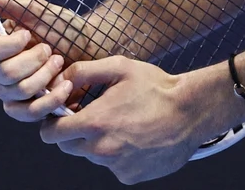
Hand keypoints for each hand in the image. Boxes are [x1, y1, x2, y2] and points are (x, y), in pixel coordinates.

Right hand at [0, 0, 111, 119]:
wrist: (93, 48)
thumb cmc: (64, 27)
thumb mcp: (39, 12)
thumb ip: (7, 5)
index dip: (8, 46)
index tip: (28, 34)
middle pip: (2, 74)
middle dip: (34, 60)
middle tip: (51, 50)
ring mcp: (10, 93)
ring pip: (17, 93)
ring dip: (44, 76)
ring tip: (60, 63)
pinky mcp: (27, 109)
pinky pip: (28, 113)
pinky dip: (50, 99)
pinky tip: (65, 84)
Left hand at [38, 57, 237, 184]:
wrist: (194, 111)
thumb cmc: (158, 88)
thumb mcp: (122, 67)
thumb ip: (85, 71)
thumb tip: (60, 80)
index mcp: (94, 123)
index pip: (50, 134)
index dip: (52, 124)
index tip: (64, 116)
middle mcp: (100, 149)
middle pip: (69, 147)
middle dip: (76, 133)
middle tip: (99, 118)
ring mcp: (115, 166)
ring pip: (93, 156)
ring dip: (101, 143)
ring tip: (127, 125)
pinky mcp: (129, 176)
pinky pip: (114, 167)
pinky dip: (121, 156)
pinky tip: (139, 139)